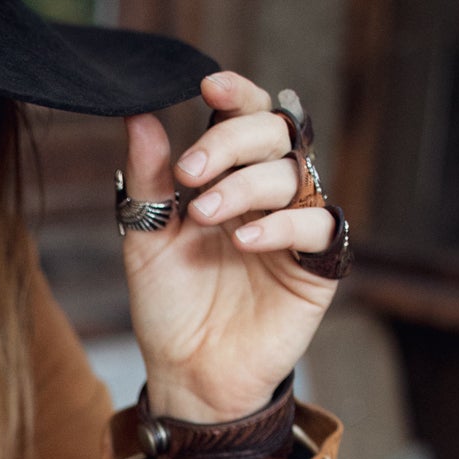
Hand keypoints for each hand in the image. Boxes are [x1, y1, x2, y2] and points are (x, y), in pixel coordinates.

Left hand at [122, 68, 342, 422]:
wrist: (187, 373)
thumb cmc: (170, 305)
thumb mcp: (147, 237)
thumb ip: (149, 179)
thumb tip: (139, 115)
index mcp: (230, 176)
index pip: (246, 117)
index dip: (236, 94)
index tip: (207, 85)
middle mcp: (268, 193)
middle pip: (276, 133)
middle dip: (232, 140)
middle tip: (189, 172)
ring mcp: (295, 226)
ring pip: (294, 173)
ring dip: (246, 185)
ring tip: (204, 214)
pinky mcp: (317, 267)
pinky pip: (319, 226)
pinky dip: (282, 225)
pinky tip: (246, 240)